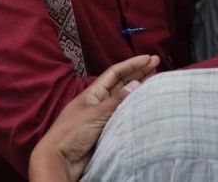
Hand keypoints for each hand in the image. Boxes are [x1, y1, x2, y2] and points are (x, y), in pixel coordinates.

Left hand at [29, 54, 160, 181]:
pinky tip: (145, 103)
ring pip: (124, 98)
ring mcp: (104, 116)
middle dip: (138, 72)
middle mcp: (99, 102)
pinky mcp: (107, 130)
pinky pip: (124, 115)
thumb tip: (136, 84)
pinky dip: (135, 108)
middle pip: (122, 83)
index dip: (132, 64)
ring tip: (154, 78)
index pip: (115, 73)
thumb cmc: (72, 132)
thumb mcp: (95, 113)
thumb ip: (116, 100)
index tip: (148, 58)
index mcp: (93, 93)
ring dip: (138, 88)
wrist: (61, 159)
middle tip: (156, 63)